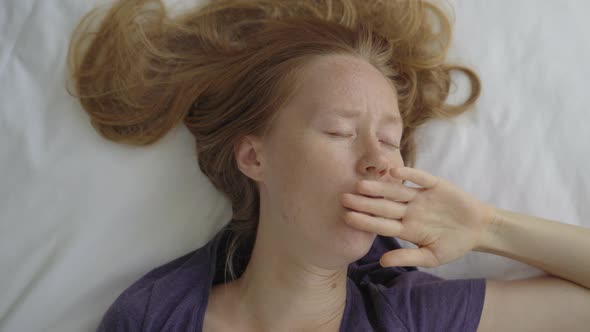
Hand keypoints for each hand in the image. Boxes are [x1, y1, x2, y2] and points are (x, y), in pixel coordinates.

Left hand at [340, 166, 495, 267]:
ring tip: (362, 185)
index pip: (381, 224)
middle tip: (344, 197)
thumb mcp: (432, 257)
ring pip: (396, 191)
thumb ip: (407, 258)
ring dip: (380, 187)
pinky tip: (394, 172)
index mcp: (405, 228)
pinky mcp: (434, 185)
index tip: (346, 217)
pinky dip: (409, 175)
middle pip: (383, 206)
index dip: (364, 221)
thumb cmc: (453, 244)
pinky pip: (420, 178)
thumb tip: (382, 262)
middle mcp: (408, 210)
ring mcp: (420, 197)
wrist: (478, 229)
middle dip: (365, 202)